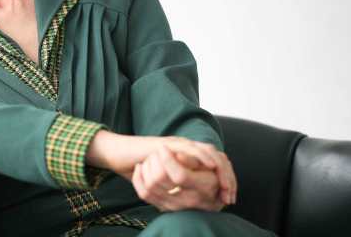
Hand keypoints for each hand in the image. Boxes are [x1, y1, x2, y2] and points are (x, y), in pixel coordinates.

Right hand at [93, 134, 236, 206]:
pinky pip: (191, 148)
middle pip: (219, 158)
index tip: (228, 200)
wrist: (122, 156)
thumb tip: (191, 206)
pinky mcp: (171, 144)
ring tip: (224, 185)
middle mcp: (187, 149)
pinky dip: (203, 158)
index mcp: (188, 158)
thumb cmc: (140, 170)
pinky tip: (209, 166)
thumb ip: (177, 189)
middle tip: (229, 195)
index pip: (216, 166)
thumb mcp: (164, 184)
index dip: (226, 181)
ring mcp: (179, 144)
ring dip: (220, 169)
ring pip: (209, 152)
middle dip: (228, 177)